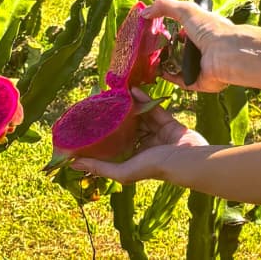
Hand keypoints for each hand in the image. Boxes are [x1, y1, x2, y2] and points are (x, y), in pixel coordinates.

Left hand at [71, 89, 209, 183]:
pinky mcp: (168, 122)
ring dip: (130, 105)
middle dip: (117, 116)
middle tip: (104, 101)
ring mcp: (157, 134)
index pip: (116, 144)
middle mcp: (145, 146)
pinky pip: (154, 109)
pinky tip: (133, 90)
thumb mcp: (123, 170)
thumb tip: (72, 164)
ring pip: (141, 117)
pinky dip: (145, 100)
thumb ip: (100, 167)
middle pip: (128, 128)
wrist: (188, 158)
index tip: (92, 120)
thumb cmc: (156, 167)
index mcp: (134, 158)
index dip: (105, 133)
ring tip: (117, 93)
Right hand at [147, 0, 235, 92]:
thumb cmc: (210, 30)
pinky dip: (167, 76)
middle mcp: (201, 48)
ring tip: (147, 58)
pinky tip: (156, 71)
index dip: (169, 28)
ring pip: (176, 64)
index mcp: (203, 30)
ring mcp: (199, 65)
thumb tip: (144, 12)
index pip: (184, 29)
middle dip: (163, 47)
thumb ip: (165, 6)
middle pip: (178, 48)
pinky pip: (178, 80)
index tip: (153, 28)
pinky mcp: (196, 81)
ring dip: (163, 62)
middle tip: (147, 45)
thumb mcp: (186, 10)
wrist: (225, 55)